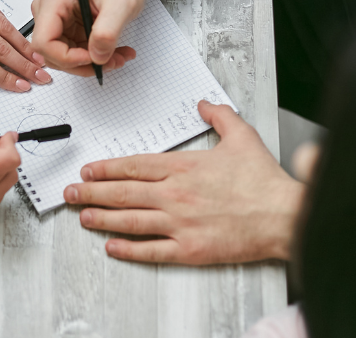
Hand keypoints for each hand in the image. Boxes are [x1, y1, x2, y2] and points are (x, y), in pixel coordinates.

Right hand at [30, 0, 142, 75]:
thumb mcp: (120, 3)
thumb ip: (107, 31)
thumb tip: (97, 56)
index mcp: (54, 1)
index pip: (43, 42)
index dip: (66, 57)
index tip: (92, 58)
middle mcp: (50, 12)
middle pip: (52, 55)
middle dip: (83, 64)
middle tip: (110, 61)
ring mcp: (58, 23)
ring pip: (64, 59)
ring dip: (92, 63)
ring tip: (116, 56)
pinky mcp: (68, 31)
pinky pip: (75, 54)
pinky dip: (95, 58)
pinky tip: (113, 52)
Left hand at [62, 101, 304, 263]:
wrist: (285, 216)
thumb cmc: (264, 181)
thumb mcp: (242, 137)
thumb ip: (219, 116)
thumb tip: (203, 103)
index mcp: (183, 167)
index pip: (133, 166)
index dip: (106, 168)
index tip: (88, 170)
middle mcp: (175, 195)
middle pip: (122, 192)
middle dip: (91, 192)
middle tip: (70, 194)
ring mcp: (180, 224)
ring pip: (130, 221)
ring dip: (102, 219)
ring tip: (82, 217)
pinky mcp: (190, 249)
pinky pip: (151, 251)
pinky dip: (128, 250)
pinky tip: (112, 247)